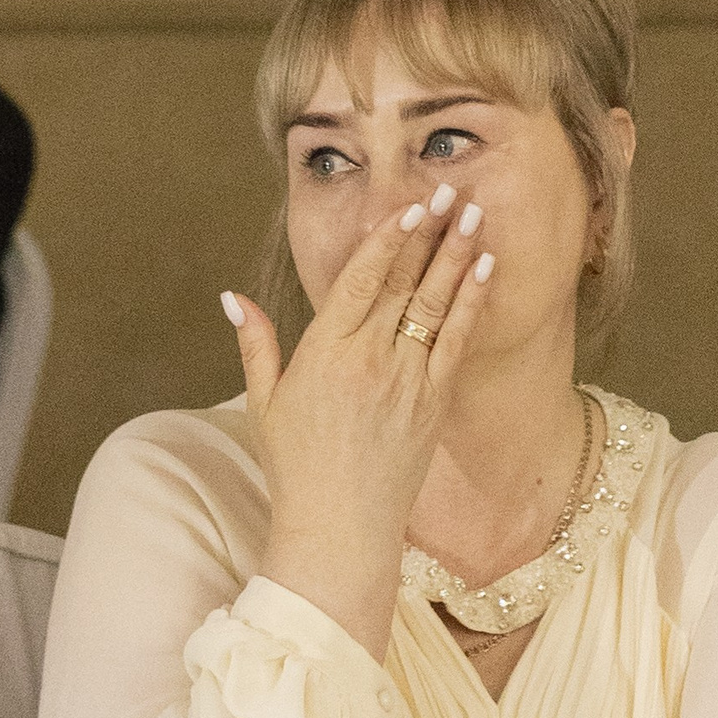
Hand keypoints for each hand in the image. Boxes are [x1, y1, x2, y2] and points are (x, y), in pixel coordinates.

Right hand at [223, 187, 491, 656]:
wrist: (340, 528)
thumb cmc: (296, 468)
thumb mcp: (264, 403)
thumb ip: (256, 343)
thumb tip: (233, 297)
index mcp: (325, 352)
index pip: (362, 279)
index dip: (388, 238)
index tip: (408, 205)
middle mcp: (370, 358)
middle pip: (405, 282)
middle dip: (430, 231)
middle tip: (450, 189)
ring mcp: (407, 379)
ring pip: (437, 303)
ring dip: (458, 255)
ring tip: (474, 214)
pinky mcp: (433, 402)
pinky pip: (457, 341)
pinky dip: (472, 303)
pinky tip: (485, 270)